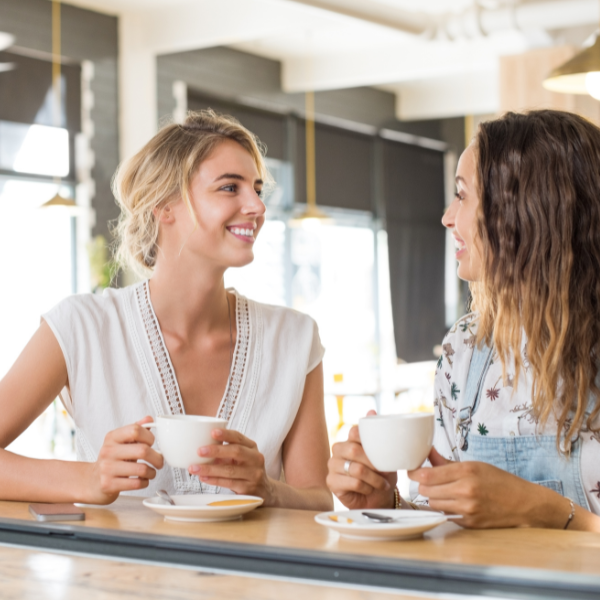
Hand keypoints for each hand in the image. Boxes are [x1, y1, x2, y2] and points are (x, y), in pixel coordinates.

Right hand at [85, 416, 163, 504]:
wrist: (93, 481)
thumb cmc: (113, 460)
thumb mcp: (121, 442)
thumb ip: (136, 429)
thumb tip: (149, 419)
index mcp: (112, 437)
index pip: (136, 430)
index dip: (149, 437)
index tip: (152, 443)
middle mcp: (108, 451)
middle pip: (143, 450)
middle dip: (157, 458)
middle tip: (159, 461)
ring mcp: (107, 468)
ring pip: (142, 469)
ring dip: (152, 472)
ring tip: (151, 472)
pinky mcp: (108, 484)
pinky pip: (136, 483)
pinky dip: (144, 482)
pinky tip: (142, 480)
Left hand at [189, 429, 274, 503]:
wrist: (264, 490)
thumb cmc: (246, 469)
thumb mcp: (242, 456)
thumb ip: (227, 450)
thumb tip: (202, 445)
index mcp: (252, 447)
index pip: (239, 437)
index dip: (226, 434)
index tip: (212, 432)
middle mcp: (255, 459)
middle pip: (236, 452)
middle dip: (216, 451)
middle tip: (200, 451)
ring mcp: (253, 474)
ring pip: (230, 470)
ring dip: (210, 469)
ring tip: (194, 468)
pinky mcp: (248, 489)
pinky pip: (228, 483)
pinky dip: (214, 480)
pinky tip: (203, 478)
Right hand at [326, 411, 395, 509]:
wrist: (379, 498)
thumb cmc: (381, 474)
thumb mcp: (383, 453)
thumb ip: (376, 433)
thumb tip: (371, 410)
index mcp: (349, 439)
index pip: (354, 432)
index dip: (368, 442)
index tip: (382, 454)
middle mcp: (338, 450)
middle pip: (353, 450)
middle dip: (374, 463)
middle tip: (385, 472)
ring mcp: (332, 465)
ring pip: (356, 468)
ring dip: (374, 479)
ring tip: (382, 484)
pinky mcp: (331, 482)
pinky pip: (353, 482)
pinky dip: (366, 488)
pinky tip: (369, 490)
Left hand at [408, 447, 569, 528]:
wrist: (524, 504)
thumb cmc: (500, 481)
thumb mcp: (474, 465)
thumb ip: (446, 462)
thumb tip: (426, 452)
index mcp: (466, 471)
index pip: (427, 475)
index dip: (414, 472)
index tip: (412, 470)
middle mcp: (465, 491)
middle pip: (426, 490)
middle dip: (423, 485)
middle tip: (428, 480)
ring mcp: (467, 509)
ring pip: (433, 504)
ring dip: (433, 497)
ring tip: (443, 491)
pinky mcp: (469, 523)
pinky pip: (445, 514)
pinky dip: (445, 508)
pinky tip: (454, 502)